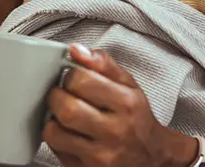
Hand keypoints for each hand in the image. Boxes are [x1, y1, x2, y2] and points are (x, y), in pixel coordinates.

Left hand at [44, 45, 199, 166]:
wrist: (152, 157)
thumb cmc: (137, 118)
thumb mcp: (129, 85)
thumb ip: (102, 64)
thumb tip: (75, 49)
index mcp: (126, 104)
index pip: (81, 80)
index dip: (70, 75)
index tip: (72, 78)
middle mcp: (115, 132)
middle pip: (66, 108)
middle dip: (55, 96)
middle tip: (60, 94)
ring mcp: (100, 156)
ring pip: (55, 133)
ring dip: (51, 119)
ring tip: (62, 114)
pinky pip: (56, 151)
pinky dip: (56, 138)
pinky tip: (67, 132)